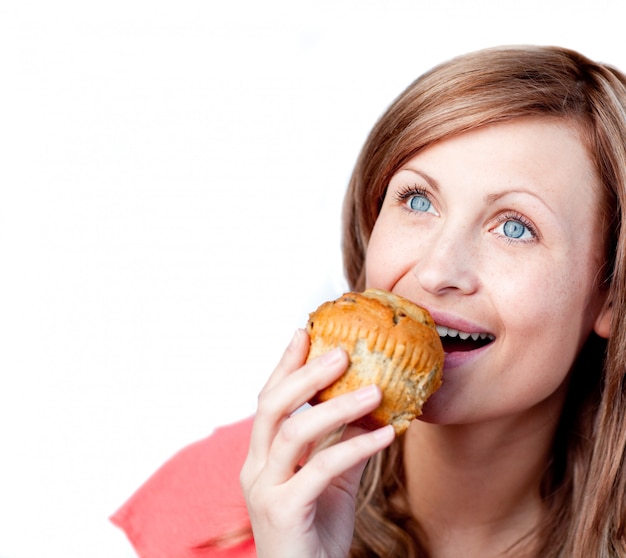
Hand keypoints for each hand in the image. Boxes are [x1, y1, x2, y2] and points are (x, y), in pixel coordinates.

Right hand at [240, 329, 394, 557]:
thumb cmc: (316, 532)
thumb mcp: (332, 479)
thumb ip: (343, 442)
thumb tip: (368, 403)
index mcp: (263, 456)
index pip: (269, 399)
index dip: (285, 364)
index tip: (305, 331)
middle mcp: (256, 468)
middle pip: (271, 407)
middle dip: (304, 373)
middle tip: (340, 350)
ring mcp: (265, 490)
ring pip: (293, 433)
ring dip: (335, 406)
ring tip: (374, 389)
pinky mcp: (284, 512)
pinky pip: (322, 469)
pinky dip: (356, 447)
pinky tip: (387, 434)